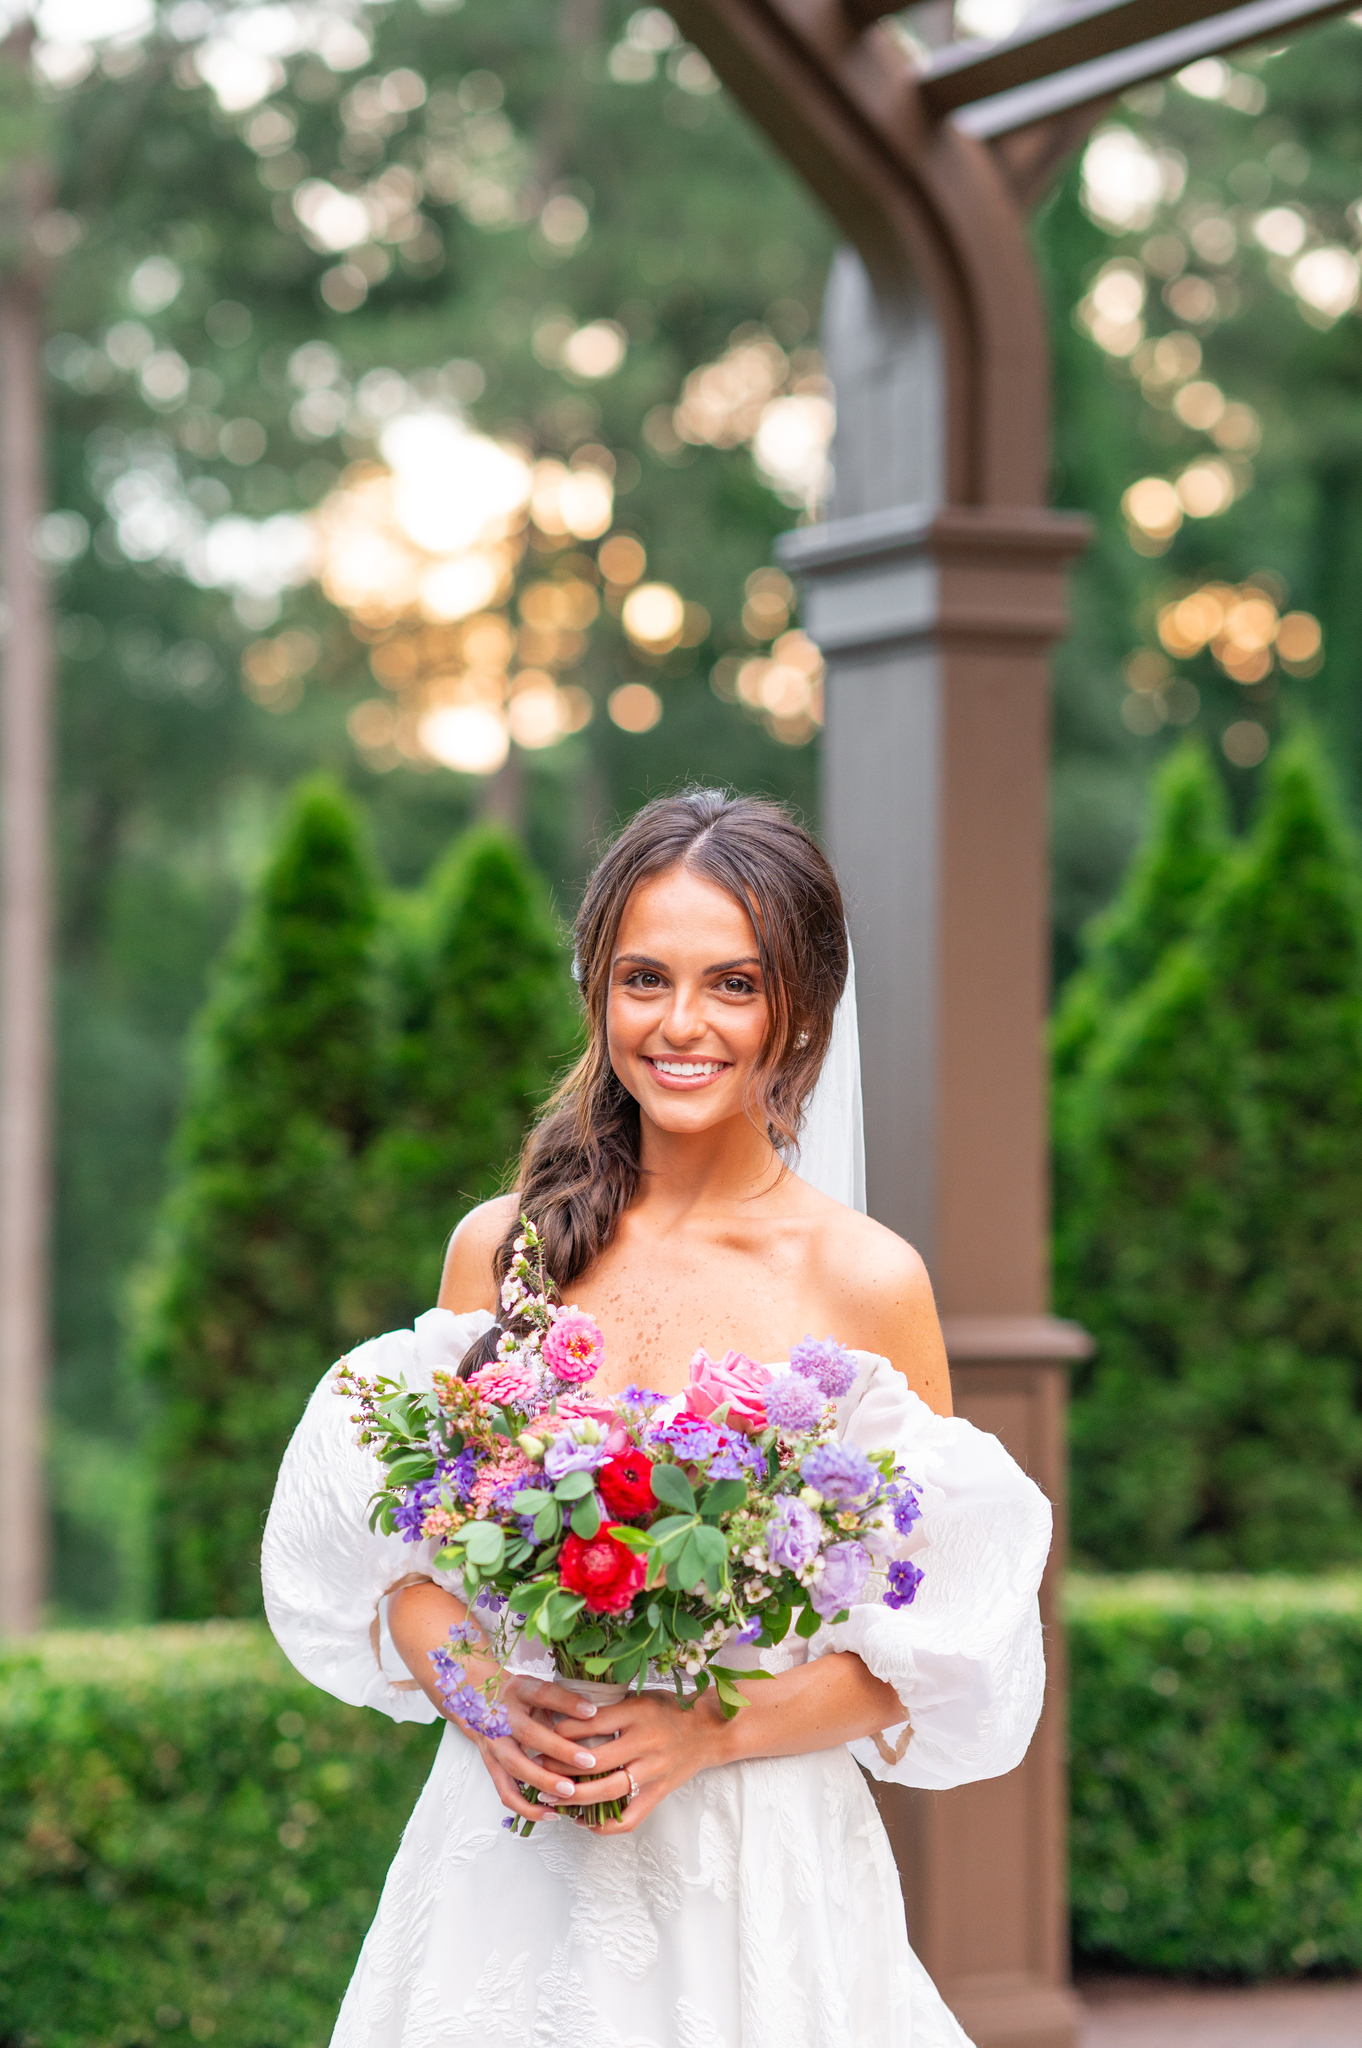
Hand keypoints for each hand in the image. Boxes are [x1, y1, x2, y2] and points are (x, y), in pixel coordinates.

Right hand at [458, 1670, 608, 1825]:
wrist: (478, 1701)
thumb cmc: (519, 1697)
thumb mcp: (537, 1687)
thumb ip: (561, 1700)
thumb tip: (598, 1714)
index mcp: (519, 1691)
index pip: (544, 1694)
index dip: (568, 1703)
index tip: (592, 1712)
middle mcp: (503, 1717)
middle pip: (530, 1734)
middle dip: (560, 1750)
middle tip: (589, 1762)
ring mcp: (494, 1744)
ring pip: (517, 1766)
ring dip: (545, 1781)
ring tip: (571, 1792)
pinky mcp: (491, 1766)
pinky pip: (507, 1792)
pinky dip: (528, 1808)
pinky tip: (551, 1813)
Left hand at [548, 1688, 728, 1835]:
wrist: (708, 1731)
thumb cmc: (668, 1709)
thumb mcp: (638, 1697)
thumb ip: (607, 1707)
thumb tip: (561, 1717)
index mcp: (637, 1713)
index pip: (592, 1723)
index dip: (563, 1732)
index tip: (540, 1735)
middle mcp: (645, 1742)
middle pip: (595, 1760)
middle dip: (560, 1767)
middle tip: (537, 1768)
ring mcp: (653, 1771)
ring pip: (608, 1791)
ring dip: (574, 1797)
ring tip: (550, 1797)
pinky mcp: (658, 1794)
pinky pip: (629, 1818)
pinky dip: (604, 1825)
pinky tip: (582, 1821)